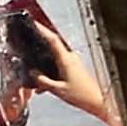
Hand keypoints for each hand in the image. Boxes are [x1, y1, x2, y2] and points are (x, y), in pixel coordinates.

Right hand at [13, 10, 111, 124]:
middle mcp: (71, 58)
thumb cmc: (83, 96)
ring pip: (54, 58)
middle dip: (39, 46)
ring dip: (44, 64)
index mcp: (67, 59)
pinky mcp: (75, 69)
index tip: (33, 23)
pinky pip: (59, 66)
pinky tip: (44, 85)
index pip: (53, 39)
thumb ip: (42, 81)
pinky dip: (50, 72)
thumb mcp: (58, 90)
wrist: (99, 102)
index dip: (42, 29)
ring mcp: (74, 63)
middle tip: (27, 45)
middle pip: (52, 47)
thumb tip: (33, 74)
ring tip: (34, 75)